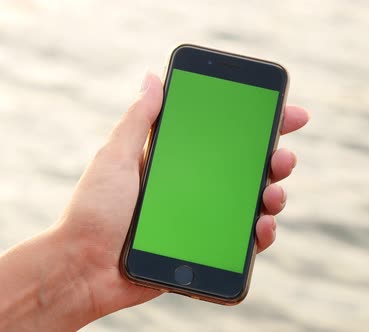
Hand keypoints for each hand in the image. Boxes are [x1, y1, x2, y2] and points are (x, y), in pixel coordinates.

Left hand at [57, 72, 309, 316]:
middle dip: (273, 159)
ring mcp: (197, 220)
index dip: (254, 124)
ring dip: (272, 195)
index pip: (219, 137)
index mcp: (170, 162)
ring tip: (273, 194)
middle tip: (283, 157)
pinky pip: (239, 243)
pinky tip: (262, 227)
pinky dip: (258, 234)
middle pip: (243, 170)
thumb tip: (153, 78)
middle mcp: (188, 188)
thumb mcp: (114, 158)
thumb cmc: (93, 211)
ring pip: (248, 204)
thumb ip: (137, 121)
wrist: (83, 269)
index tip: (285, 113)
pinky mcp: (200, 251)